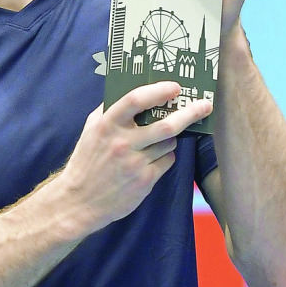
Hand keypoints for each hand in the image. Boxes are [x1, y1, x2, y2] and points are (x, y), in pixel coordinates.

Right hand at [57, 82, 212, 233]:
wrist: (80, 199)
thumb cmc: (87, 160)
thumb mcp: (91, 130)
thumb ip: (109, 110)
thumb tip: (137, 92)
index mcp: (106, 125)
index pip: (135, 100)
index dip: (158, 90)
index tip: (175, 86)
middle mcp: (122, 143)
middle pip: (166, 124)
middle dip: (190, 113)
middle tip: (205, 105)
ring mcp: (135, 163)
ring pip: (169, 142)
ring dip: (171, 138)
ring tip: (160, 139)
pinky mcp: (145, 180)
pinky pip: (167, 160)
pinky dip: (165, 156)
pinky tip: (153, 158)